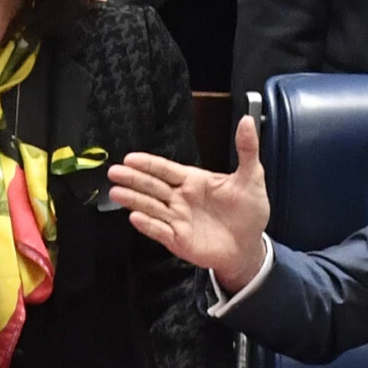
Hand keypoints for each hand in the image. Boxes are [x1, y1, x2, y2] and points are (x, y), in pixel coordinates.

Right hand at [108, 116, 272, 291]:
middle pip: (152, 186)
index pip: (165, 169)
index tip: (130, 158)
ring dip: (133, 200)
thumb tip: (246, 121)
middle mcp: (180, 199)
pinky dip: (148, 225)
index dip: (148, 164)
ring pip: (151, 207)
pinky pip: (159, 231)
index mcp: (193, 181)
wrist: (251, 246)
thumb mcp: (252, 177)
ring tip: (116, 193)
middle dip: (133, 179)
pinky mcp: (178, 240)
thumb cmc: (249, 212)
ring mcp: (177, 219)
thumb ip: (247, 150)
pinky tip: (135, 217)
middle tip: (115, 172)